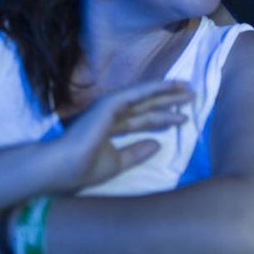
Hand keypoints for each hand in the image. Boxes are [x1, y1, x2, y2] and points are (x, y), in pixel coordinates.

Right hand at [49, 80, 193, 192]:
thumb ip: (136, 153)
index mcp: (110, 127)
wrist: (62, 167)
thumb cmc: (83, 168)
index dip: (162, 118)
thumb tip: (158, 145)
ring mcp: (109, 107)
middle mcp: (111, 114)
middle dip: (169, 101)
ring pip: (145, 97)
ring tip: (188, 89)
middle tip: (192, 96)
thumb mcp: (117, 163)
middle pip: (146, 106)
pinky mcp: (110, 103)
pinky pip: (137, 93)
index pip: (141, 120)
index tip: (182, 118)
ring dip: (167, 92)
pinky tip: (171, 85)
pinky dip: (155, 88)